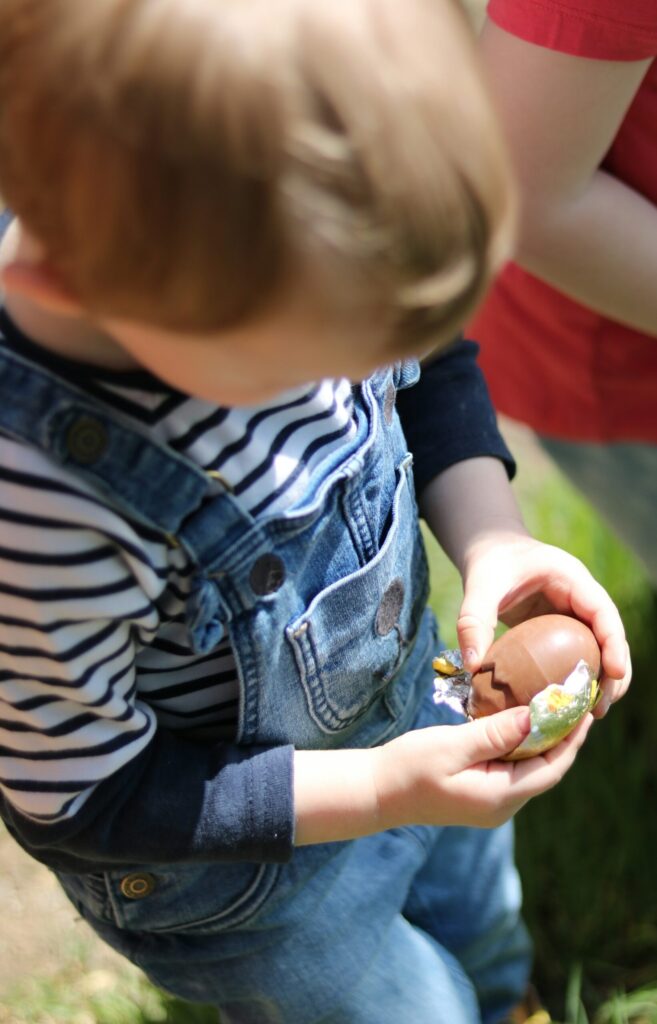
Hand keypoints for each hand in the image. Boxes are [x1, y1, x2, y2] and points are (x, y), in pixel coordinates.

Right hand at [375, 705, 592, 829]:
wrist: (376, 791)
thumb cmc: (408, 767)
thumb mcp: (451, 745)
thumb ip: (494, 733)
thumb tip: (535, 716)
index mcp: (499, 798)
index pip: (551, 768)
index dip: (572, 738)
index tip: (584, 708)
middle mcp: (502, 805)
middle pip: (546, 768)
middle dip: (563, 736)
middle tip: (575, 700)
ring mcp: (492, 802)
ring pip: (530, 768)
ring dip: (544, 738)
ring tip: (556, 705)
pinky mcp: (481, 793)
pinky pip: (513, 767)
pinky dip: (522, 744)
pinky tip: (522, 720)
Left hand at [457, 533, 630, 716]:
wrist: (489, 552)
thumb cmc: (490, 563)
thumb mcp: (480, 585)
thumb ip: (473, 620)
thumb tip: (472, 666)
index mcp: (572, 579)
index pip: (603, 612)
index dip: (613, 643)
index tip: (614, 673)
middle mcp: (581, 598)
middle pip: (610, 637)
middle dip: (613, 672)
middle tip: (600, 708)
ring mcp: (575, 615)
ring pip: (600, 650)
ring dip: (600, 680)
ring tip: (591, 714)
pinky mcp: (563, 630)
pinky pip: (579, 655)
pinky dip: (578, 678)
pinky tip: (568, 705)